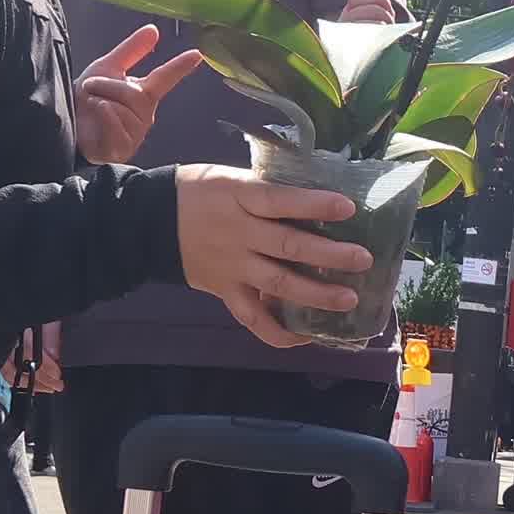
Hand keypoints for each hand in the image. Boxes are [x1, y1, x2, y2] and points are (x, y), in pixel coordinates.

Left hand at [75, 24, 207, 164]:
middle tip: (90, 89)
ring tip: (91, 108)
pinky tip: (96, 123)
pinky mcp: (123, 148)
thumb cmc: (87, 98)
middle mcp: (145, 114)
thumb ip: (131, 50)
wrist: (67, 124)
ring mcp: (136, 134)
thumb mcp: (107, 68)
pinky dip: (102, 117)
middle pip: (133, 93)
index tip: (198, 54)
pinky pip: (116, 125)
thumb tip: (154, 29)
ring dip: (99, 102)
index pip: (165, 77)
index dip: (181, 66)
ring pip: (122, 109)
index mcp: (143, 94)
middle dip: (106, 86)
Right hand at [173, 165, 371, 345]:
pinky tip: (308, 336)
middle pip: (288, 246)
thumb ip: (269, 189)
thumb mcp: (232, 177)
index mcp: (240, 197)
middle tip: (362, 259)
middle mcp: (239, 234)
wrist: (151, 221)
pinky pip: (254, 319)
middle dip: (329, 255)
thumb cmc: (200, 192)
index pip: (280, 200)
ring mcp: (233, 267)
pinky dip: (280, 333)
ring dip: (316, 294)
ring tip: (348, 299)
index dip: (313, 205)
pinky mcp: (226, 292)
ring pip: (278, 284)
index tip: (347, 208)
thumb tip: (318, 194)